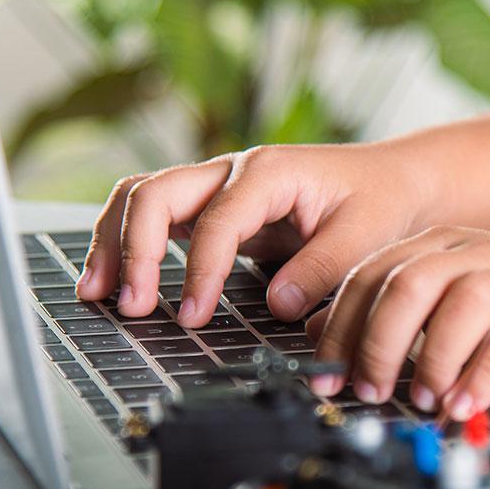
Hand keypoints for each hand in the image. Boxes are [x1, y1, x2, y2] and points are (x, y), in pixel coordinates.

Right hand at [76, 143, 433, 327]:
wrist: (392, 181)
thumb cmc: (380, 202)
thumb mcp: (367, 235)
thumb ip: (323, 268)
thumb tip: (278, 304)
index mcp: (269, 173)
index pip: (216, 222)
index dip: (198, 271)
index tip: (193, 317)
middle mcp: (232, 172)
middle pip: (156, 194)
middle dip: (135, 250)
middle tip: (132, 306)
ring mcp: (217, 186)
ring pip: (142, 198)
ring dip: (113, 242)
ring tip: (97, 293)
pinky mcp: (212, 208)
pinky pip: (155, 216)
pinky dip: (127, 243)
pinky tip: (115, 280)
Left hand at [306, 227, 489, 419]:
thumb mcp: (450, 291)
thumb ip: (392, 307)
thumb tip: (322, 335)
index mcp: (436, 248)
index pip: (370, 278)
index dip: (340, 330)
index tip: (327, 378)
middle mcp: (470, 256)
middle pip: (406, 287)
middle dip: (376, 345)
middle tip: (368, 391)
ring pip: (459, 308)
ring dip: (430, 359)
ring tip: (422, 398)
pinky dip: (482, 376)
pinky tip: (464, 404)